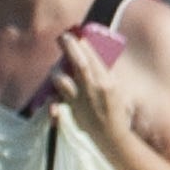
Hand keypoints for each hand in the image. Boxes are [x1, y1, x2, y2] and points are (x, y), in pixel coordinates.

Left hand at [52, 30, 133, 147]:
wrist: (110, 135)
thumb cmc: (115, 108)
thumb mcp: (115, 87)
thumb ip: (104, 72)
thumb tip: (92, 53)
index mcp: (107, 82)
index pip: (93, 58)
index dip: (83, 45)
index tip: (76, 34)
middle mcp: (93, 89)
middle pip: (77, 63)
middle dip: (69, 48)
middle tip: (63, 36)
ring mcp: (80, 100)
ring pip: (61, 79)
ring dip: (57, 69)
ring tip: (58, 64)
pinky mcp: (70, 109)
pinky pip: (56, 96)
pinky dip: (53, 89)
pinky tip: (55, 82)